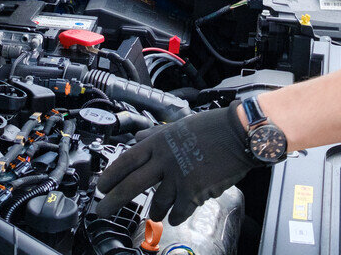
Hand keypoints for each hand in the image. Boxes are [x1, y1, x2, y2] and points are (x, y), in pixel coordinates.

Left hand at [94, 102, 260, 224]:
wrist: (239, 134)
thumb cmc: (212, 127)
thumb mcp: (179, 125)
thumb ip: (155, 134)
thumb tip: (137, 137)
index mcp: (159, 141)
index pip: (126, 160)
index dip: (111, 175)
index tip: (101, 186)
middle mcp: (164, 159)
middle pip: (131, 185)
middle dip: (114, 201)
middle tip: (103, 210)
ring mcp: (178, 177)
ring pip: (157, 203)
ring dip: (156, 211)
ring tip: (155, 214)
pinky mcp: (193, 192)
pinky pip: (179, 212)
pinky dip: (177, 216)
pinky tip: (176, 216)